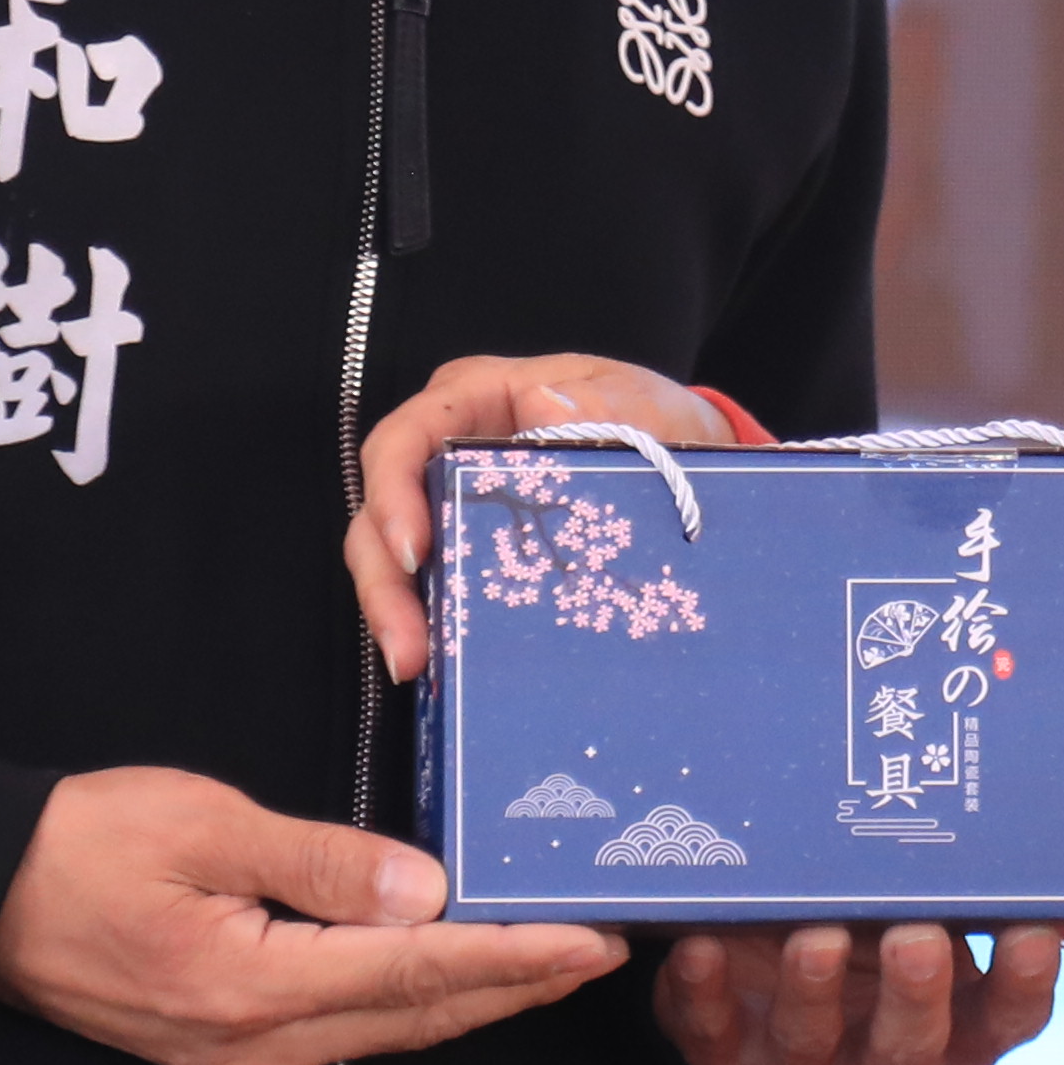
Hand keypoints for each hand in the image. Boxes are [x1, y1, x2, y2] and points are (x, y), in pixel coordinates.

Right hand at [0, 767, 615, 1064]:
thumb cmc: (79, 843)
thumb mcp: (204, 824)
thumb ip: (321, 862)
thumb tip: (427, 892)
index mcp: (252, 986)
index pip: (417, 971)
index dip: (515, 956)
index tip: (594, 940)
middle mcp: (257, 1046)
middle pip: (419, 1015)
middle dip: (520, 985)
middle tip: (608, 948)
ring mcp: (241, 1060)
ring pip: (389, 1030)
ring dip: (476, 997)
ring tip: (556, 958)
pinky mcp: (227, 1053)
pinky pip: (348, 1031)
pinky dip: (415, 1001)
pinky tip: (456, 973)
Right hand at [347, 353, 731, 679]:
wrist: (683, 454)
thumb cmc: (648, 415)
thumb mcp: (641, 404)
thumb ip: (601, 404)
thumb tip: (542, 406)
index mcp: (476, 396)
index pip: (405, 437)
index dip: (393, 491)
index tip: (413, 548)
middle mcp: (445, 447)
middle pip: (380, 511)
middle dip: (384, 579)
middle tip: (407, 642)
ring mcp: (452, 502)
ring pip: (392, 557)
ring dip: (397, 613)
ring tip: (414, 665)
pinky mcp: (469, 548)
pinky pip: (433, 585)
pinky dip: (431, 623)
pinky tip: (439, 668)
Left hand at [659, 922, 1063, 1064]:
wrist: (760, 978)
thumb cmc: (866, 926)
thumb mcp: (915, 909)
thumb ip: (952, 883)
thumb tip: (1008, 811)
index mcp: (952, 1028)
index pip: (1005, 1022)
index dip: (1022, 987)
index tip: (1032, 933)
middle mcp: (882, 1063)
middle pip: (911, 1049)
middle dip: (912, 996)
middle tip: (915, 939)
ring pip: (809, 1048)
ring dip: (812, 994)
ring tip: (815, 938)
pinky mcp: (722, 1054)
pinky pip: (710, 1036)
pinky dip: (704, 992)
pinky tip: (703, 946)